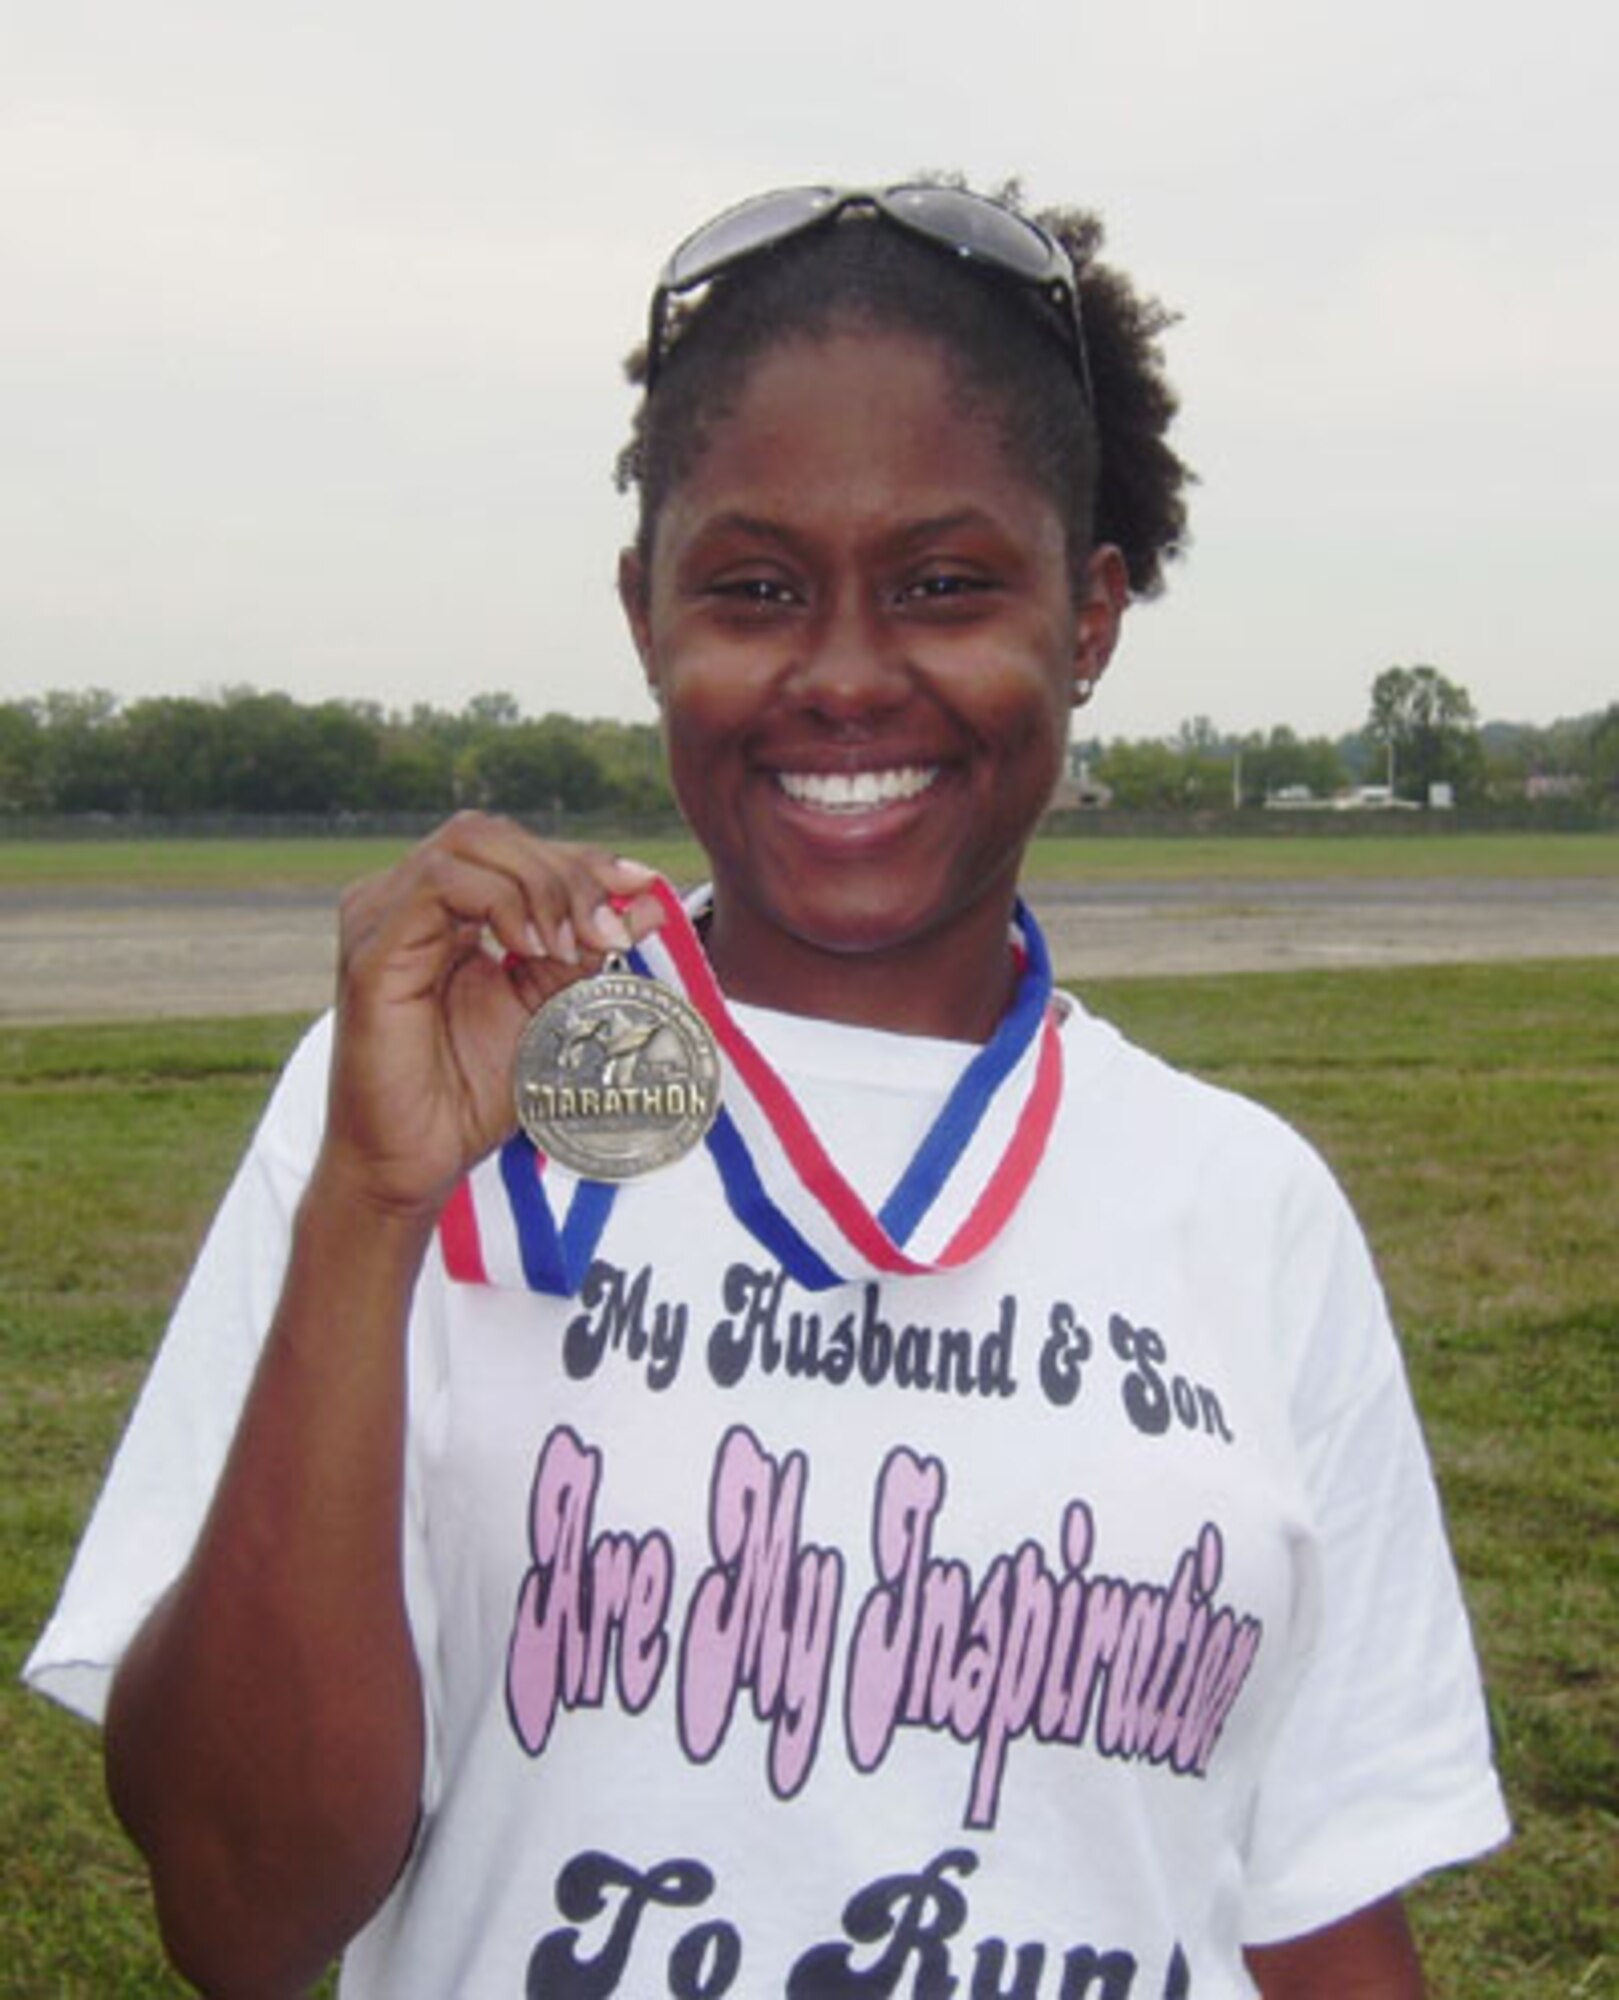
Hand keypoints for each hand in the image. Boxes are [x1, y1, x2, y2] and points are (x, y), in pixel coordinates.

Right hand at [320, 813, 666, 1218]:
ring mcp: (380, 919)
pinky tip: (534, 949)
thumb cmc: (467, 1096)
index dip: (582, 860)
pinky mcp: (373, 949)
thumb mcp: (548, 1011)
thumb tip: (648, 902)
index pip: (514, 851)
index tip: (642, 886)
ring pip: (470, 844)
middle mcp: (401, 901)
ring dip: (541, 885)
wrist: (412, 1163)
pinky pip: (440, 886)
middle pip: (493, 834)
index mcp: (438, 911)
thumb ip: (588, 952)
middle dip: (568, 872)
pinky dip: (501, 903)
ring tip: (572, 946)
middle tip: (610, 930)